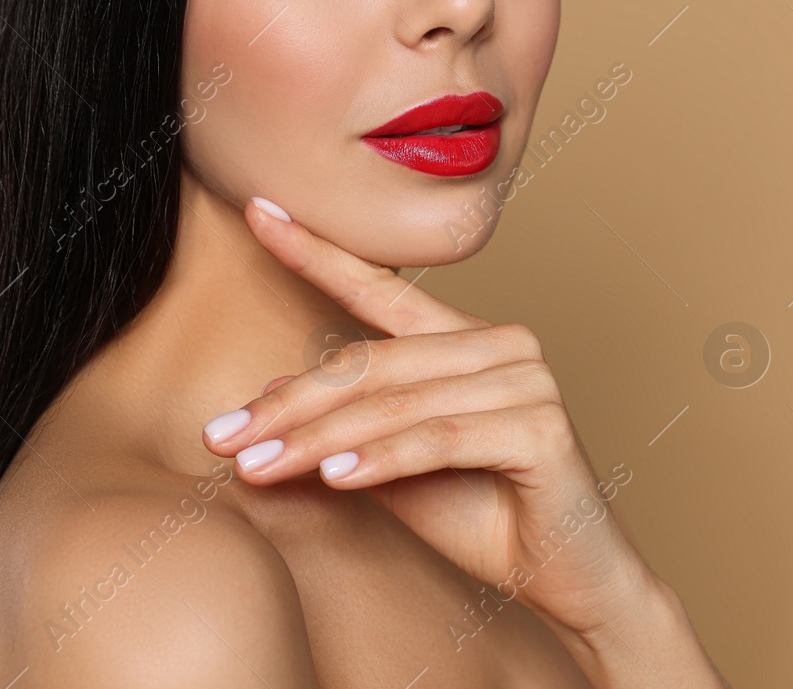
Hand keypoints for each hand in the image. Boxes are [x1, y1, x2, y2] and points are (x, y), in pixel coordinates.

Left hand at [199, 197, 655, 639]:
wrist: (571, 581)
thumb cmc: (488, 521)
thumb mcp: (394, 471)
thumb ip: (345, 429)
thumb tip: (269, 395)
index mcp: (467, 339)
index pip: (380, 290)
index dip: (316, 251)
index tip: (258, 211)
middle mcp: (502, 343)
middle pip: (373, 361)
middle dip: (290, 402)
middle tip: (221, 435)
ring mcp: (528, 379)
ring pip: (397, 402)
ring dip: (319, 440)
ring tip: (256, 466)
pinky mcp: (543, 427)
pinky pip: (441, 438)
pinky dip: (382, 459)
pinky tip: (334, 479)